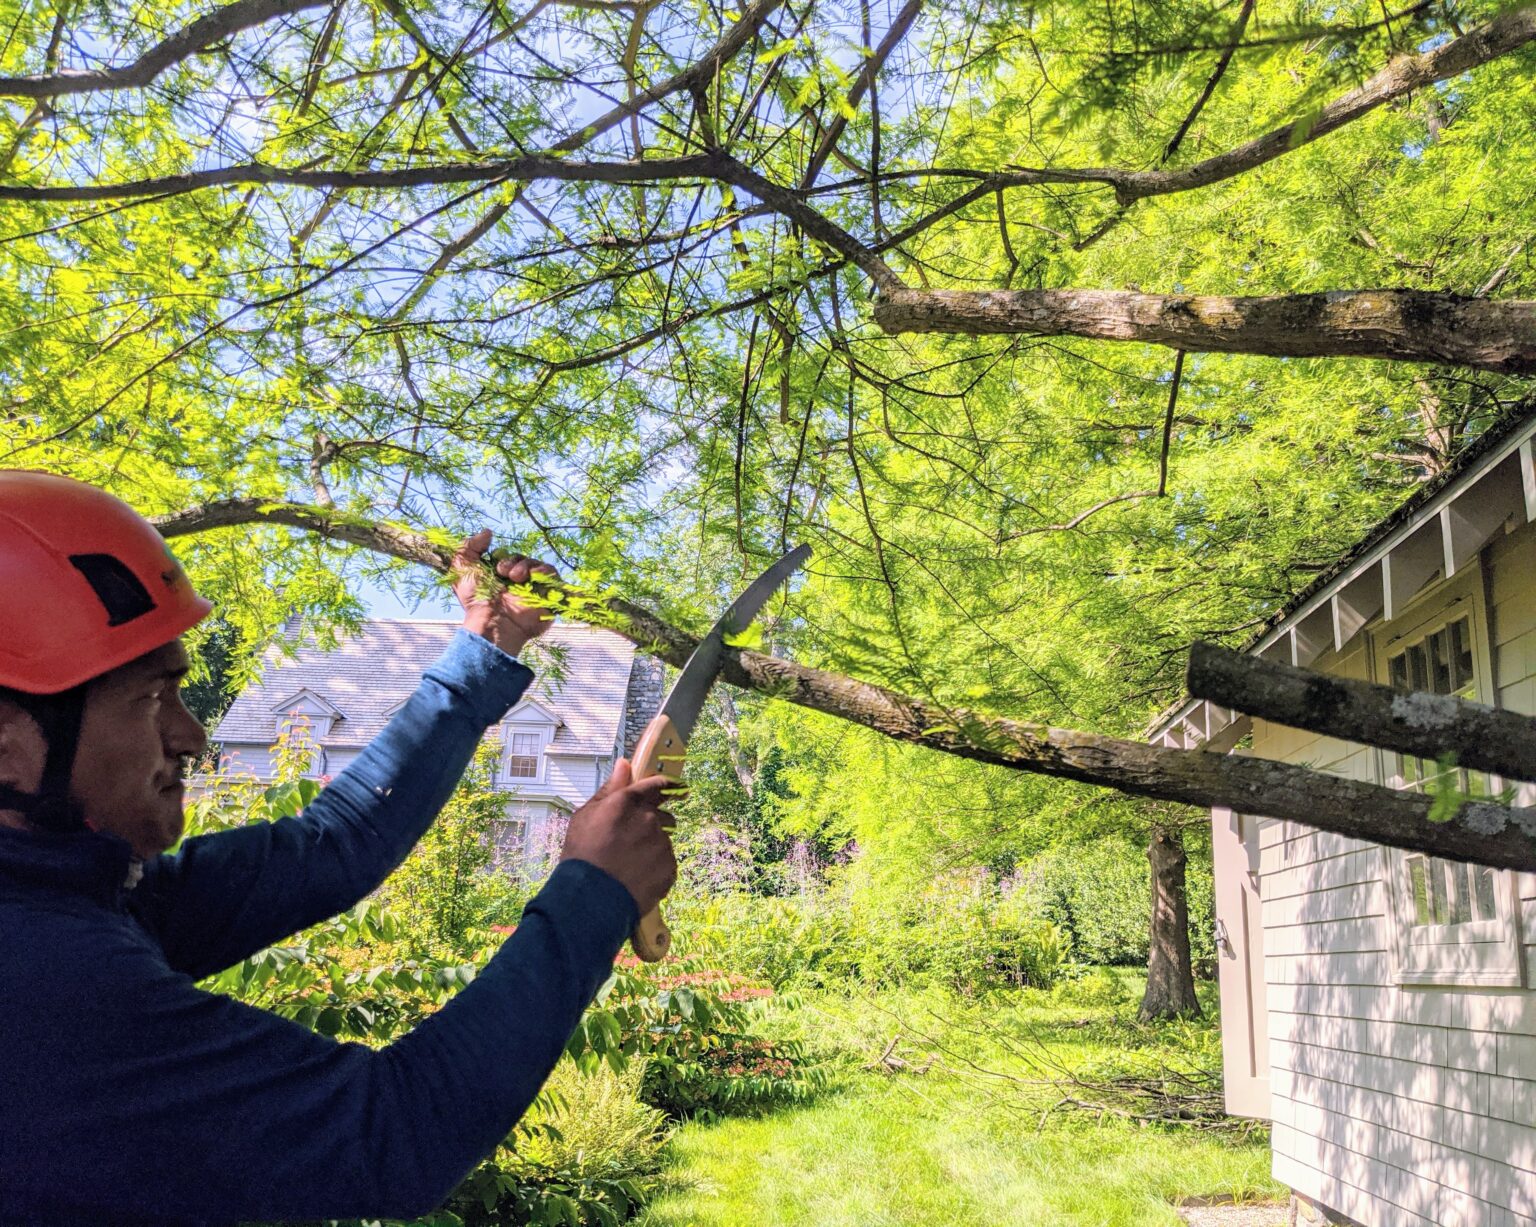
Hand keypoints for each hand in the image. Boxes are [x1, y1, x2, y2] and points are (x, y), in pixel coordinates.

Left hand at [452, 529, 559, 656]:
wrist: (492, 621)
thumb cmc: (476, 599)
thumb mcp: (462, 567)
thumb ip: (469, 545)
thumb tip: (489, 532)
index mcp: (501, 580)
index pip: (510, 558)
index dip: (504, 557)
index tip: (494, 565)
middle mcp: (519, 585)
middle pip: (525, 560)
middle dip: (514, 560)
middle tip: (503, 572)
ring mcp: (535, 591)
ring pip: (539, 566)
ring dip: (526, 565)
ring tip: (514, 577)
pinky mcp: (549, 598)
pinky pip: (554, 576)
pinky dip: (543, 572)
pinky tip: (529, 578)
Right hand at [559, 759, 678, 917]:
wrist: (591, 898)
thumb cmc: (583, 856)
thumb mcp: (586, 816)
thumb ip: (610, 788)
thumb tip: (624, 764)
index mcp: (629, 802)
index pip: (657, 785)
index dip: (668, 785)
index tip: (677, 788)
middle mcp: (650, 819)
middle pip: (662, 815)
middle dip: (653, 824)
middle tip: (633, 841)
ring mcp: (661, 844)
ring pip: (663, 841)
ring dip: (652, 847)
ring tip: (628, 863)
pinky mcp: (669, 868)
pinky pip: (666, 863)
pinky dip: (655, 868)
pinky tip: (635, 876)